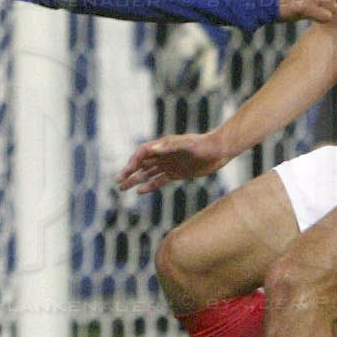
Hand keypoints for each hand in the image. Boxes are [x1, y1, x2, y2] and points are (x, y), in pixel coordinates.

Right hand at [116, 131, 233, 193]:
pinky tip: (140, 191)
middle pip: (142, 164)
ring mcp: (169, 164)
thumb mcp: (187, 144)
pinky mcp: (176, 173)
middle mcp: (163, 155)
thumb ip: (171, 146)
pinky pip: (159, 180)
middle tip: (118, 182)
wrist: (218, 152)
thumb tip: (154, 147)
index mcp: (163, 145)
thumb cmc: (203, 145)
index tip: (126, 172)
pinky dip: (149, 186)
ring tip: (123, 188)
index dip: (133, 162)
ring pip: (148, 173)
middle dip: (129, 172)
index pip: (143, 153)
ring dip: (136, 180)